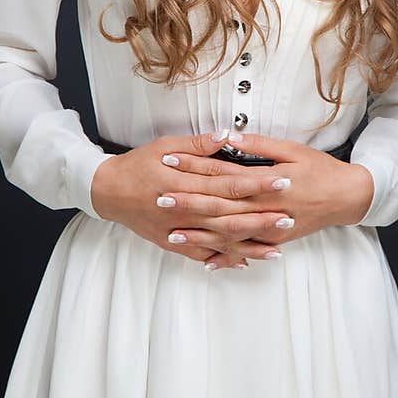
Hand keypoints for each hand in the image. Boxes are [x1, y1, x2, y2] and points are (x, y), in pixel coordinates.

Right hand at [89, 129, 300, 268]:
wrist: (107, 192)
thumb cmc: (138, 165)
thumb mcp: (164, 146)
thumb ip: (198, 144)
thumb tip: (227, 136)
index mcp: (186, 184)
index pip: (230, 184)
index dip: (258, 184)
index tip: (282, 181)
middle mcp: (186, 211)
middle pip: (231, 216)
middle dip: (262, 218)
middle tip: (290, 217)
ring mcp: (179, 230)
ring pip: (220, 241)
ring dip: (249, 245)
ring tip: (277, 248)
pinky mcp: (173, 243)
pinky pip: (202, 254)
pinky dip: (223, 259)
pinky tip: (244, 261)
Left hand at [145, 128, 375, 270]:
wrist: (348, 197)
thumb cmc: (321, 169)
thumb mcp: (293, 149)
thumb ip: (260, 145)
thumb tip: (230, 136)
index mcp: (266, 182)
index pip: (223, 173)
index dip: (195, 167)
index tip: (170, 162)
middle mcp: (265, 208)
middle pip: (220, 206)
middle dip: (189, 204)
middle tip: (160, 200)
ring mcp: (270, 228)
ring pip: (229, 234)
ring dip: (200, 235)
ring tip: (172, 235)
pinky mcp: (275, 241)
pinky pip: (246, 250)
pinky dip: (226, 256)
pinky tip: (205, 261)